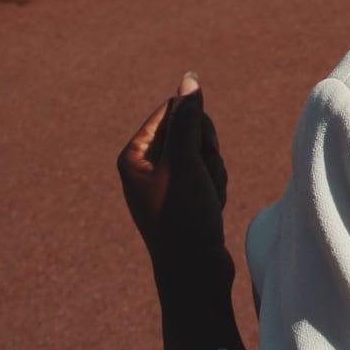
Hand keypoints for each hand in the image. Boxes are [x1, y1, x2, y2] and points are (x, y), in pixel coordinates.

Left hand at [119, 73, 231, 290]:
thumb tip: (189, 78)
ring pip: (204, 153)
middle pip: (191, 131)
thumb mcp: (186, 161)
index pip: (173, 112)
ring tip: (206, 198)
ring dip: (214, 171)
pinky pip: (208, 174)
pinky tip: (210, 208)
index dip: (195, 128)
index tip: (196, 155)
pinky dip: (215, 187)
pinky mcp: (183, 198)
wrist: (195, 270)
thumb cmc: (184, 216)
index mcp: (133, 155)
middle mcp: (145, 167)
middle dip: (206, 151)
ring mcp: (165, 183)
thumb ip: (188, 118)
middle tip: (203, 177)